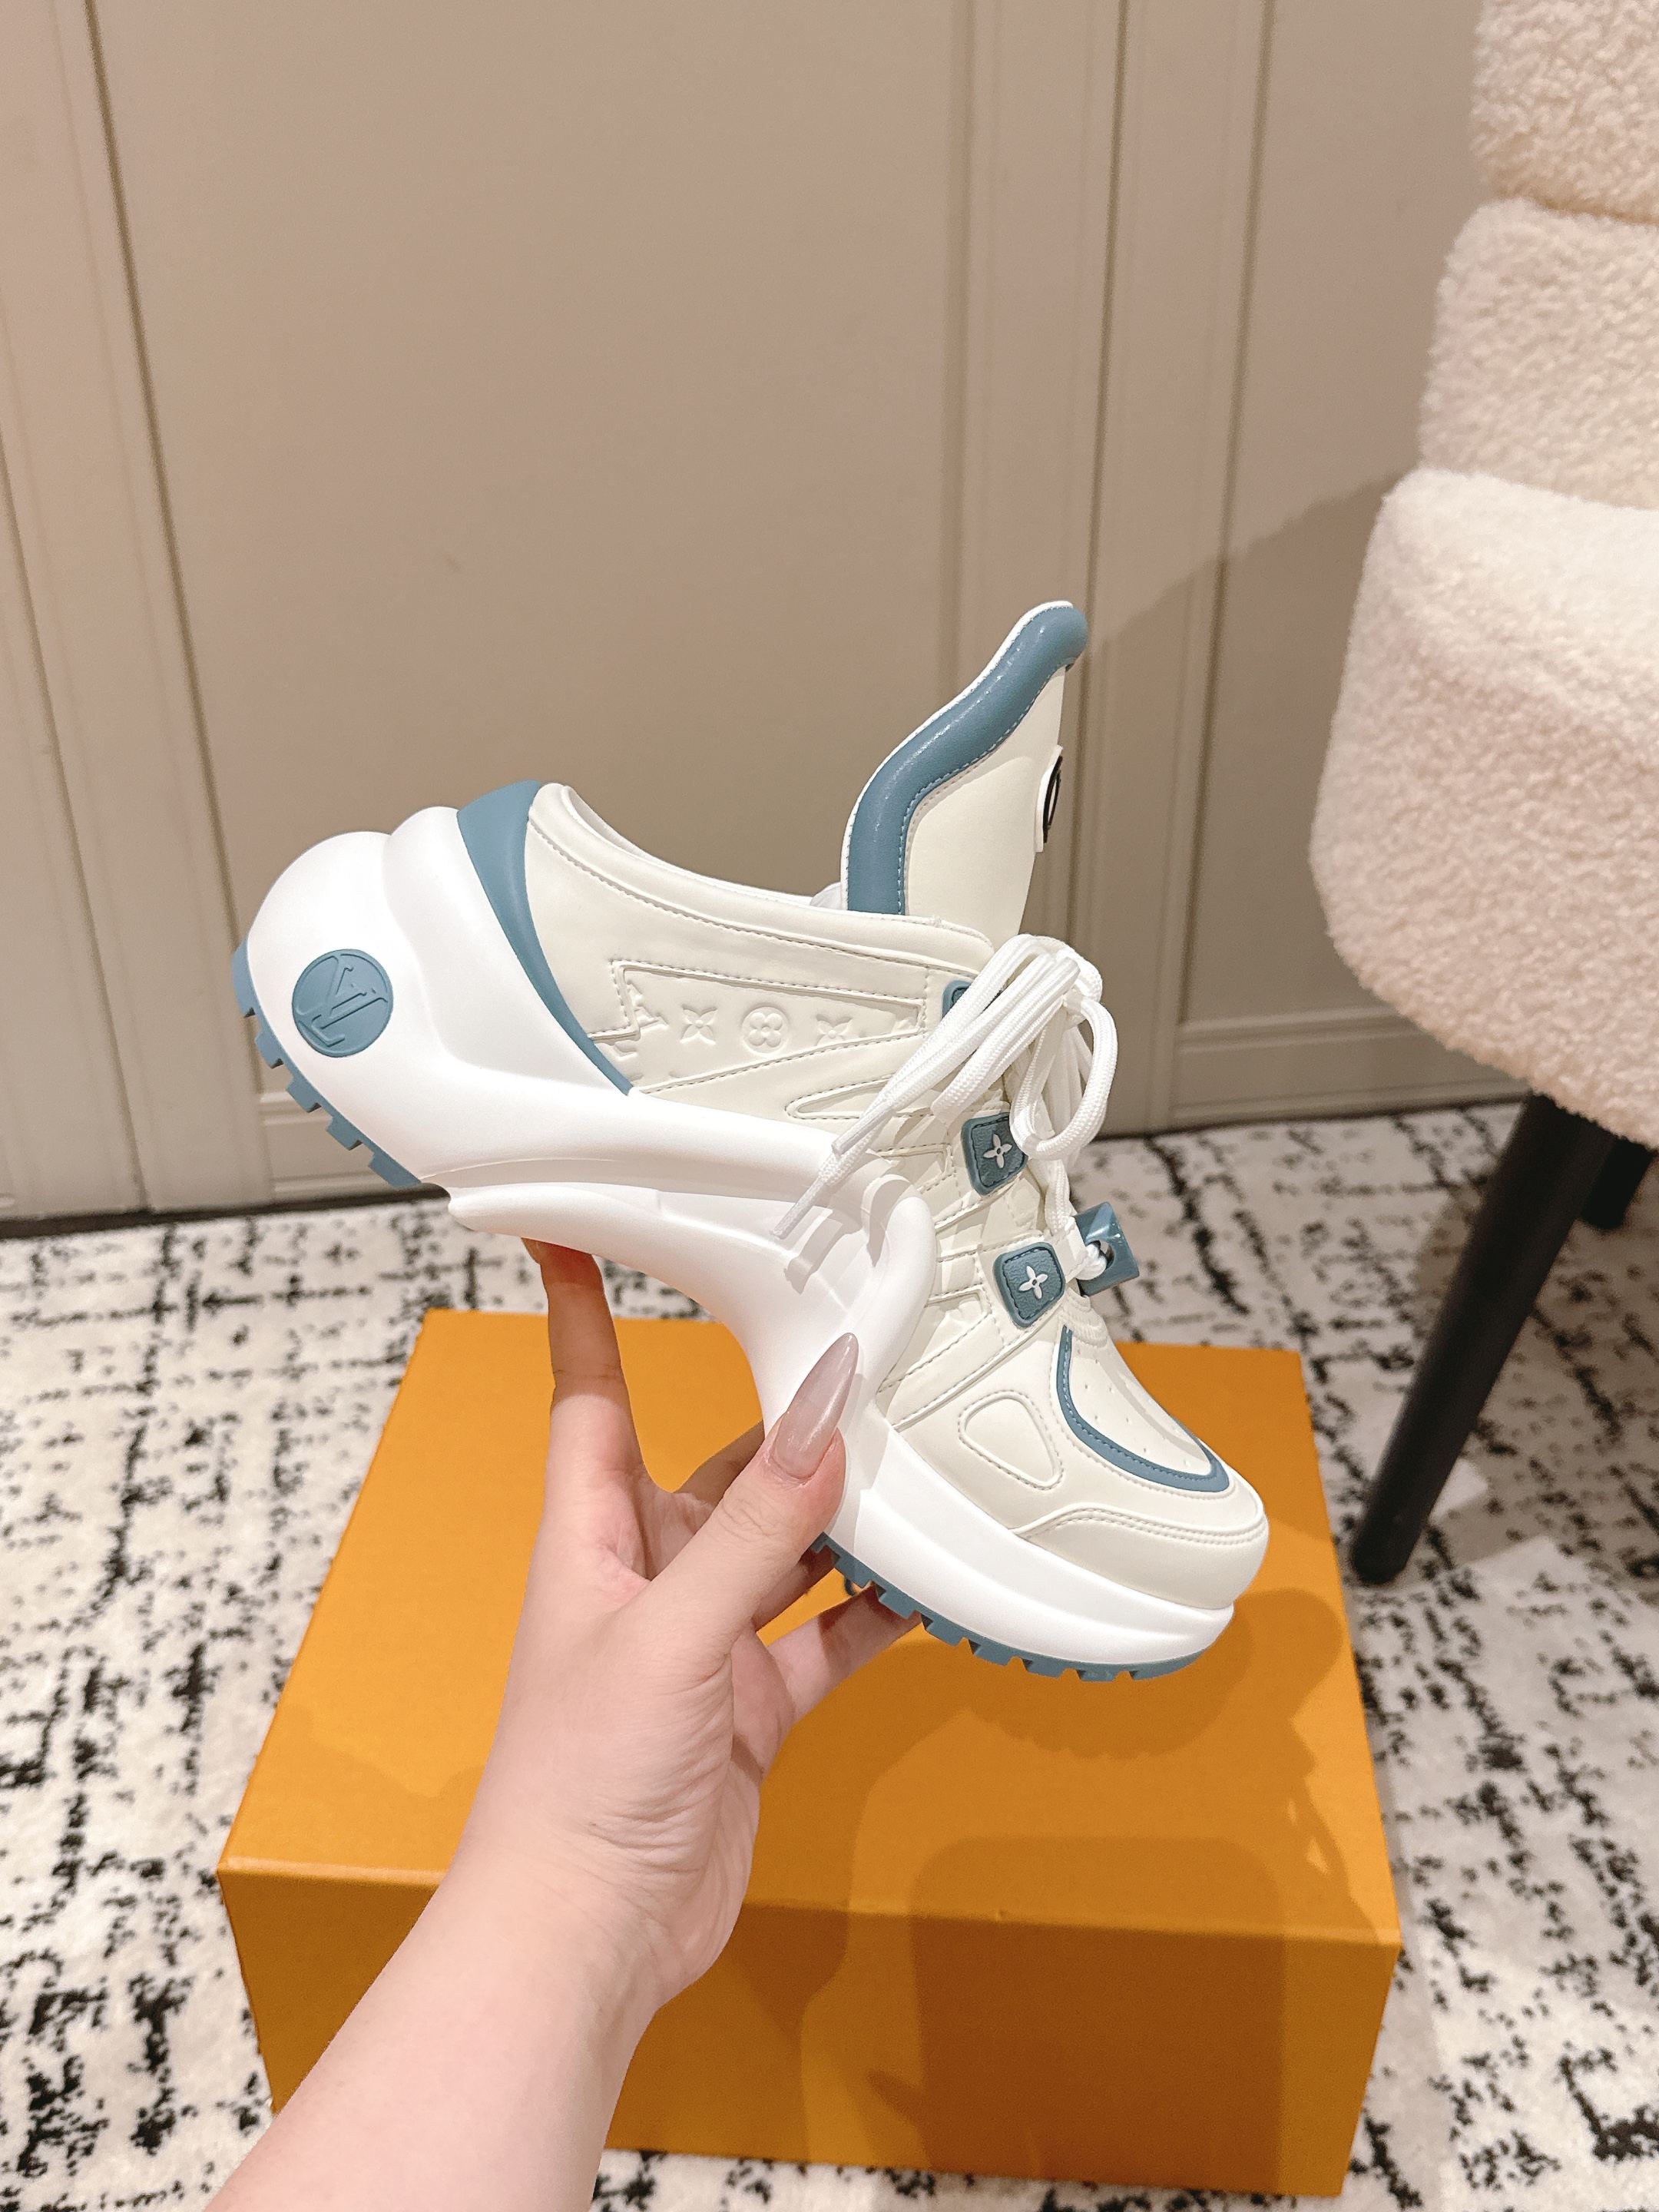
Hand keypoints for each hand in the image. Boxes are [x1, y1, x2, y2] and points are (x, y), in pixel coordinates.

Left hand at [450, 1243, 911, 2016]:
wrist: (588, 1935)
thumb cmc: (579, 1782)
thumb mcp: (674, 1634)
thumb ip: (758, 1527)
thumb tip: (825, 1415)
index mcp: (592, 1540)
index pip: (589, 1395)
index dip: (581, 1310)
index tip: (574, 1228)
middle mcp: (647, 1579)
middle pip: (718, 1470)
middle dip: (782, 1424)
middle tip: (857, 1356)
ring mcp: (704, 1645)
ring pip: (786, 1549)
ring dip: (844, 1516)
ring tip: (920, 1459)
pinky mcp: (753, 1708)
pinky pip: (828, 1636)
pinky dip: (877, 1611)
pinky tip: (935, 1583)